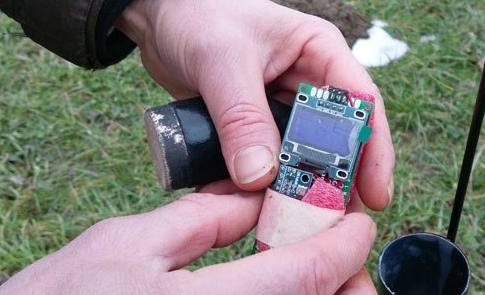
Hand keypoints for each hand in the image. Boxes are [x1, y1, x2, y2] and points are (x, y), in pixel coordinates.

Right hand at [0, 181, 376, 293]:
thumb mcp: (128, 242)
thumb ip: (204, 219)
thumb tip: (256, 198)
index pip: (306, 273)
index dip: (342, 243)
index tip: (355, 221)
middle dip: (342, 280)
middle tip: (337, 250)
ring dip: (316, 294)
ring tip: (310, 267)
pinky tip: (273, 286)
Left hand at [115, 0, 394, 209]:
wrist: (156, 16)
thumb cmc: (196, 16)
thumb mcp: (222, 61)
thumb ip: (242, 118)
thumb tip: (259, 177)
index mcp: (319, 51)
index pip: (362, 102)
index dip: (373, 150)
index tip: (374, 194)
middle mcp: (308, 82)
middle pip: (337, 138)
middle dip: (338, 181)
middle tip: (338, 222)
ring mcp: (281, 108)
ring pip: (303, 157)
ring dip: (299, 189)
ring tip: (302, 226)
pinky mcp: (255, 127)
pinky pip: (266, 163)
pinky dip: (261, 186)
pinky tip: (256, 211)